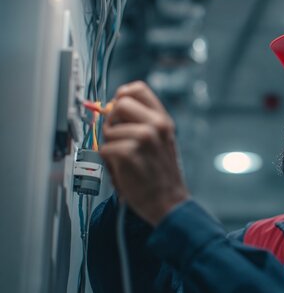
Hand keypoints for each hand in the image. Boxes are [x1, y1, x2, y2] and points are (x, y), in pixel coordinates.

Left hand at [100, 81, 188, 225]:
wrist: (169, 203)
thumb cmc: (161, 176)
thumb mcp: (161, 142)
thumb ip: (141, 123)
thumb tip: (109, 108)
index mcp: (163, 120)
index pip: (137, 89)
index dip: (122, 97)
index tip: (119, 112)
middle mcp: (155, 125)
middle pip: (118, 104)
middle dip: (112, 122)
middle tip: (119, 139)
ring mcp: (142, 137)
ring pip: (107, 130)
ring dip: (110, 147)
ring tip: (125, 161)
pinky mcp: (128, 152)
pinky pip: (104, 149)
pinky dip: (109, 162)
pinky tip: (123, 170)